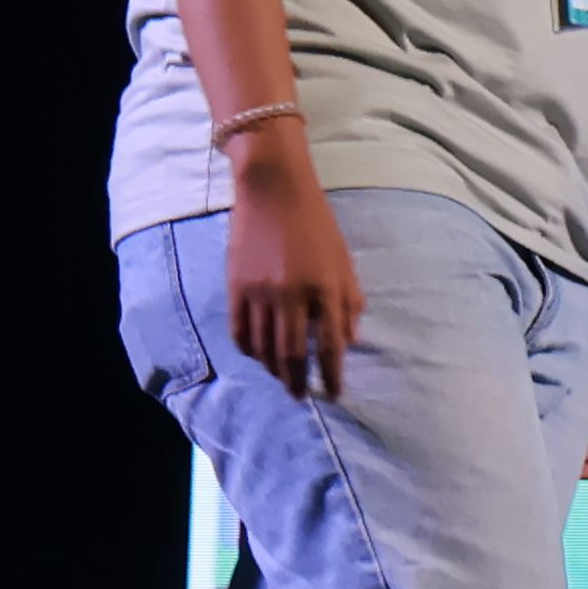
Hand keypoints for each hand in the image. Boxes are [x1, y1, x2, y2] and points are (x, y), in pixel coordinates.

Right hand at [226, 139, 362, 403]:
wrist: (273, 191)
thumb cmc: (317, 225)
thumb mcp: (344, 261)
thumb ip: (349, 302)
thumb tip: (352, 342)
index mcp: (325, 287)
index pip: (330, 346)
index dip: (332, 375)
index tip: (334, 393)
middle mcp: (292, 294)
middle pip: (292, 355)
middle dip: (298, 381)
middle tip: (302, 396)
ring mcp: (260, 292)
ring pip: (263, 348)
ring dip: (273, 370)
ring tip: (283, 379)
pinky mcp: (235, 287)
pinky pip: (239, 332)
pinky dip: (249, 351)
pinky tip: (258, 357)